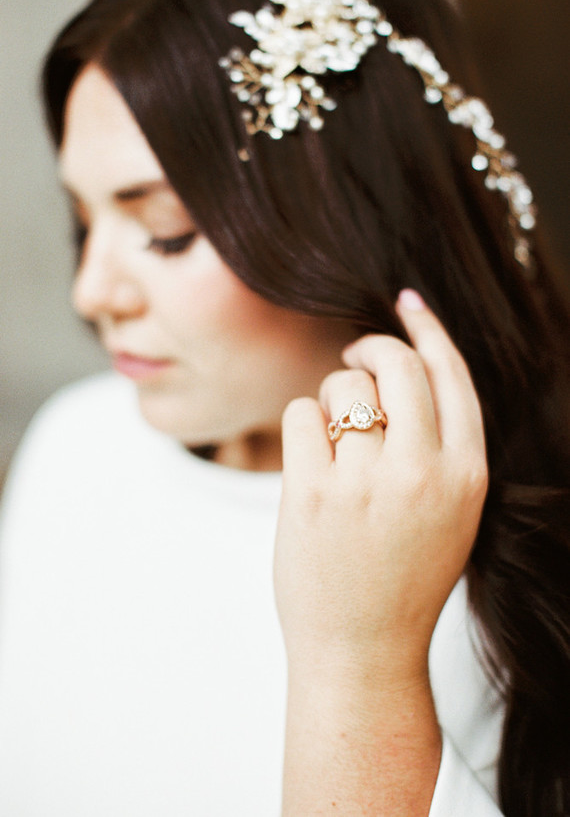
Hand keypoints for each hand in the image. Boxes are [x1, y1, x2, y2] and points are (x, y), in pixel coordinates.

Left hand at [275, 289, 487, 688]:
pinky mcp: (312, 493)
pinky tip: (309, 467)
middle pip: (395, 364)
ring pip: (342, 388)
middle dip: (368, 349)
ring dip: (331, 402)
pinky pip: (301, 414)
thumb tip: (404, 368)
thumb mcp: (450, 511)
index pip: (451, 374)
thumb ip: (438, 445)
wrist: (362, 650)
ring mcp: (366, 483)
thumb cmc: (402, 576)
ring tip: (333, 448)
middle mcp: (423, 472)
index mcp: (466, 474)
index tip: (407, 303)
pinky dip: (302, 429)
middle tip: (353, 361)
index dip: (428, 329)